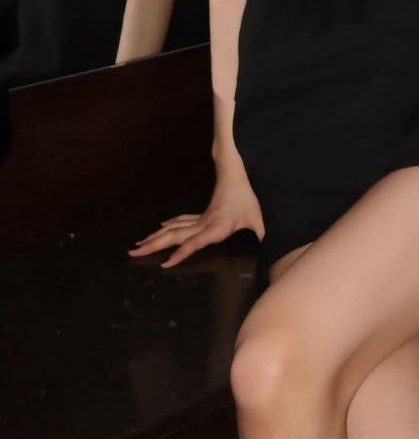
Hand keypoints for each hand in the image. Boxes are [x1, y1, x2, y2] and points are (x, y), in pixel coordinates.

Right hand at [128, 171, 264, 267]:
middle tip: (134, 252)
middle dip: (153, 245)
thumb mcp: (256, 221)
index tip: (164, 263)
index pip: (194, 243)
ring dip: (155, 237)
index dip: (180, 254)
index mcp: (215, 228)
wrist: (234, 175)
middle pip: (173, 236)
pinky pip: (179, 222)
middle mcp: (202, 224)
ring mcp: (199, 219)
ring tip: (138, 244)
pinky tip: (158, 229)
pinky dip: (167, 227)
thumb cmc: (246, 200)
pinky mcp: (200, 216)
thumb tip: (265, 250)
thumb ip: (259, 237)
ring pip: (172, 229)